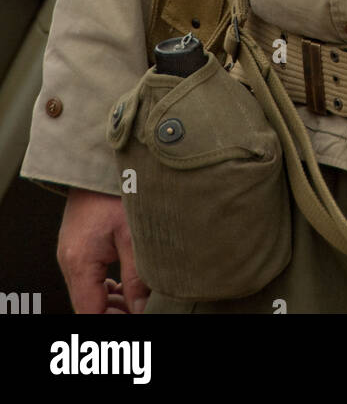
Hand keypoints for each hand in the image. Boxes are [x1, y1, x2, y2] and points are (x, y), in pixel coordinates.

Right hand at [57, 189, 149, 314]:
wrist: (98, 160)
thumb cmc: (115, 189)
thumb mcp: (134, 234)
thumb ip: (137, 276)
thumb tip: (142, 308)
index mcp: (80, 262)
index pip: (91, 312)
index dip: (115, 320)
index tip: (137, 317)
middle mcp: (69, 261)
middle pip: (87, 306)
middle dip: (113, 314)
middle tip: (141, 310)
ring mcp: (70, 253)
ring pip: (87, 294)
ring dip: (110, 302)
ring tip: (136, 298)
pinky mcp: (77, 246)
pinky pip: (87, 279)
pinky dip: (105, 287)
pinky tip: (125, 283)